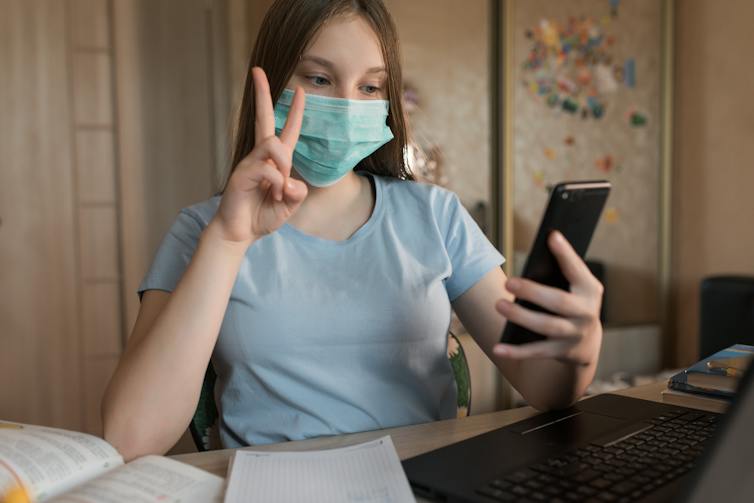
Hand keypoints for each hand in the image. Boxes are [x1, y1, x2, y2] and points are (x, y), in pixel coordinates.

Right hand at [211, 67, 307, 242]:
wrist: (239, 233)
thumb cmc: (262, 217)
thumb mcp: (289, 206)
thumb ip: (297, 193)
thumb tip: (290, 181)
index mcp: (275, 162)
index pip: (286, 131)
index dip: (294, 111)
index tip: (299, 90)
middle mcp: (261, 157)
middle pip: (262, 118)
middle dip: (262, 94)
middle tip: (258, 70)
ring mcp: (249, 163)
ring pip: (274, 145)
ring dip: (284, 166)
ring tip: (279, 191)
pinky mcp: (241, 174)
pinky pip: (268, 169)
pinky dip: (276, 184)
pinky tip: (272, 196)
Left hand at [493, 231, 603, 365]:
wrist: (586, 342)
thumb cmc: (573, 302)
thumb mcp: (576, 286)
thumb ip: (563, 269)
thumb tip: (544, 242)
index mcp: (590, 290)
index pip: (576, 269)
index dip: (565, 254)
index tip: (551, 236)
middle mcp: (586, 313)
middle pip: (558, 301)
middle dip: (532, 291)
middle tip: (508, 283)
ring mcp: (574, 334)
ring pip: (546, 326)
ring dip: (521, 316)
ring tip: (498, 304)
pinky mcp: (562, 351)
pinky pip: (536, 351)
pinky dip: (516, 352)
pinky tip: (497, 348)